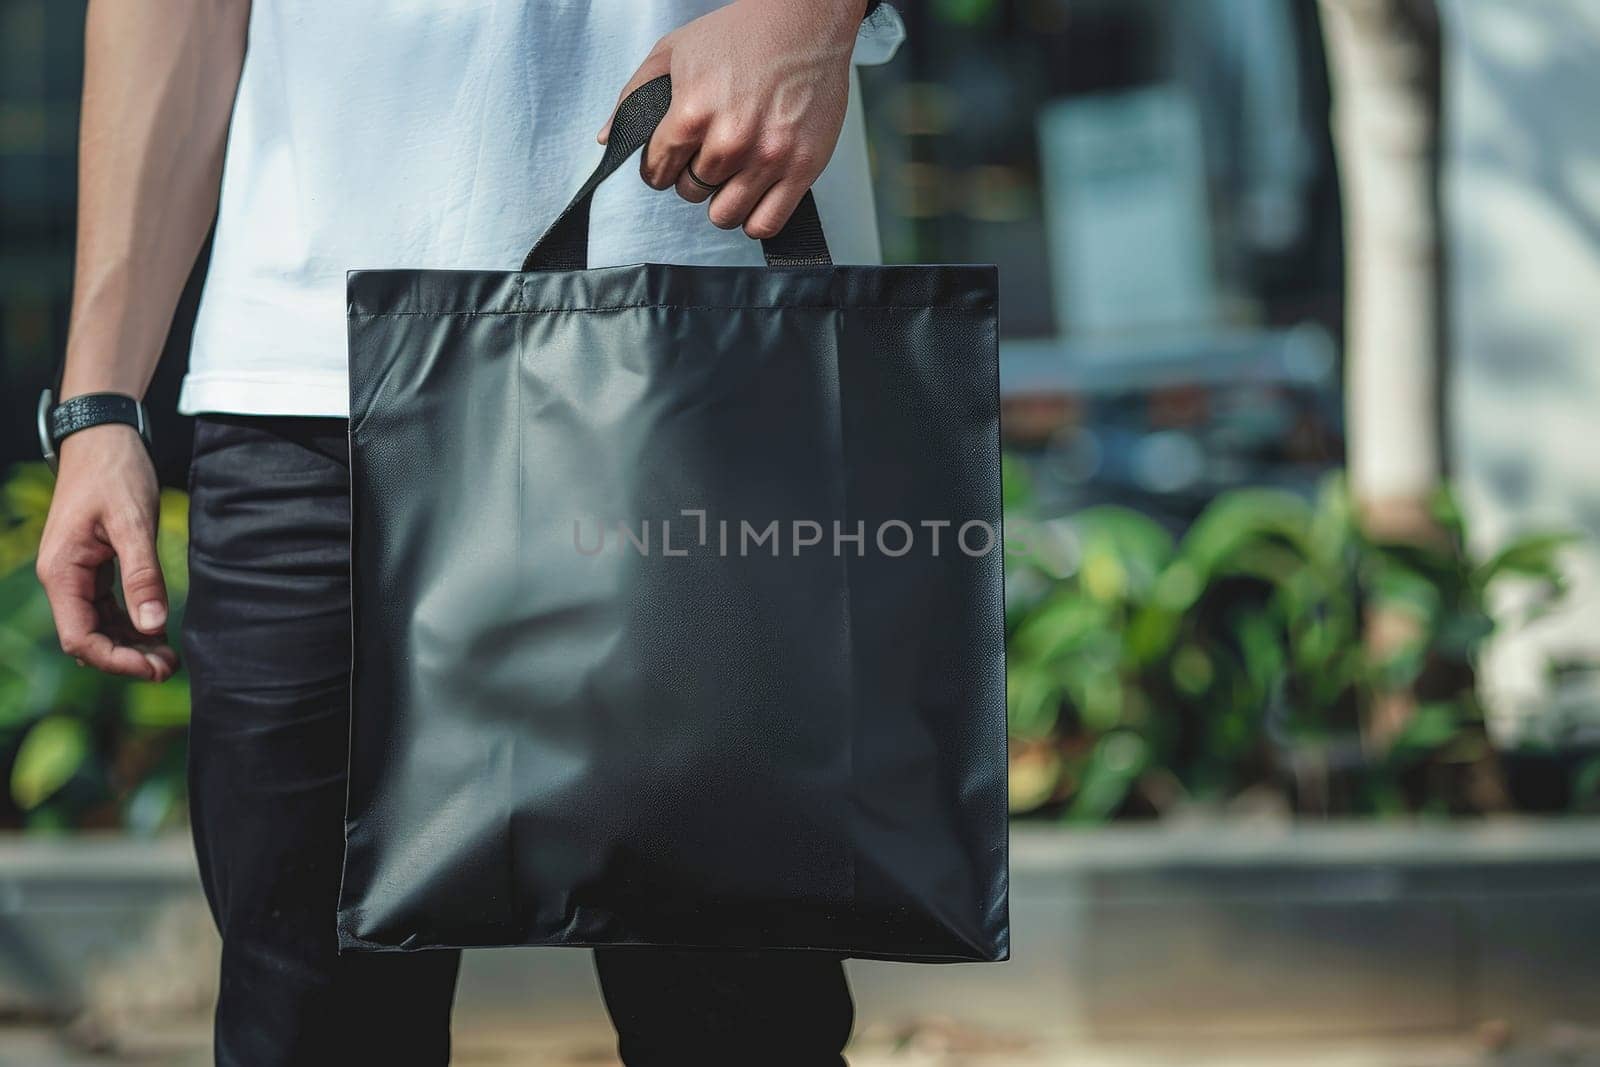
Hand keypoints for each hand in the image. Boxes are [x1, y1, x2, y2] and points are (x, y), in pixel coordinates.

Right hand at [35, 423, 177, 680]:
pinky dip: (131, 623)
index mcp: (61, 572)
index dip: (115, 660)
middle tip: (170, 667)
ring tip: (169, 656)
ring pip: (99, 625)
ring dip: (131, 644)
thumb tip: (154, 625)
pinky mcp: (94, 567)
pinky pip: (108, 607)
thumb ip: (143, 576)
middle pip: (88, 638)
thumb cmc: (115, 473)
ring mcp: (77, 574)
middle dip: (126, 657)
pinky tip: (158, 631)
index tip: (154, 668)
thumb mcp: (133, 524)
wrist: (104, 438)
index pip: (80, 638)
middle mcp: (63, 578)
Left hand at [604, 0, 860, 238]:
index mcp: (692, 112)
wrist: (804, 20)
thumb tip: (608, 139)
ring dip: (723, 200)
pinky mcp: (802, 168)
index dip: (660, 166)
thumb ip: (634, 97)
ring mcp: (768, 156)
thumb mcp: (672, 52)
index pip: (657, 172)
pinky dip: (755, 220)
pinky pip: (766, 224)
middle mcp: (730, 139)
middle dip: (693, 177)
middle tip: (709, 154)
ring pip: (725, 214)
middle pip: (691, 193)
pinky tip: (754, 196)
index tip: (672, 159)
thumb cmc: (742, 32)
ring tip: (732, 175)